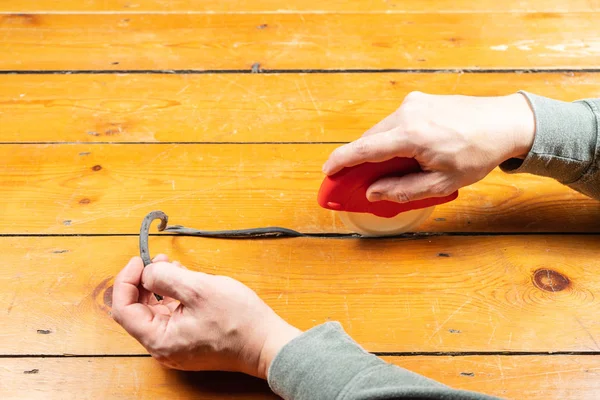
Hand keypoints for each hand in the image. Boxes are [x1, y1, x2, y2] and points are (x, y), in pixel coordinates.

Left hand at [111, 255, 301, 378]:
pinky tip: (185, 282)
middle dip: (143, 282)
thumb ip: (166, 277)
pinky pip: (171, 318)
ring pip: (155, 313)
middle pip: (138, 311)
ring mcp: (177, 348)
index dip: (127, 280)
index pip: (124, 310)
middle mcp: (163, 348)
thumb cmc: (238, 320)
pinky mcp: (190, 343)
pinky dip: (172, 298)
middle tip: (158, 260)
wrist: (266, 344)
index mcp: (159, 339)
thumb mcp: (199, 288)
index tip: (140, 260)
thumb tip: (147, 272)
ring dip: (159, 288)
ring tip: (173, 267)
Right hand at [322, 92, 534, 202]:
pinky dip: (391, 138)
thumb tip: (374, 193)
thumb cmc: (478, 153)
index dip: (342, 161)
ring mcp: (414, 103)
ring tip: (384, 169)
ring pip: (382, 130)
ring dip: (377, 149)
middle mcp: (408, 113)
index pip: (365, 149)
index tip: (327, 171)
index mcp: (412, 135)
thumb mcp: (443, 182)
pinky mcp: (420, 100)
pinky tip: (402, 152)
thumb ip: (403, 189)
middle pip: (370, 139)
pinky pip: (395, 121)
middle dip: (359, 159)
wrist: (505, 122)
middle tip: (353, 179)